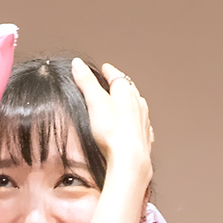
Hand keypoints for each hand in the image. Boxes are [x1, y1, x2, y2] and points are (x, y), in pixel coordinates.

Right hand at [71, 58, 152, 175]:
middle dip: (121, 84)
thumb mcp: (94, 101)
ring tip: (126, 100)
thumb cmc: (113, 131)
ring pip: (138, 106)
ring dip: (132, 101)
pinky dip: (137, 121)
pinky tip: (136, 125)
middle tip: (115, 81)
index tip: (105, 68)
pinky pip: (142, 125)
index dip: (109, 72)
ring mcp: (142, 121)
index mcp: (126, 93)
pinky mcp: (143, 138)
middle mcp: (137, 105)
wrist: (129, 158)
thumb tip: (78, 64)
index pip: (117, 76)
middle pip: (130, 90)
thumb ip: (86, 82)